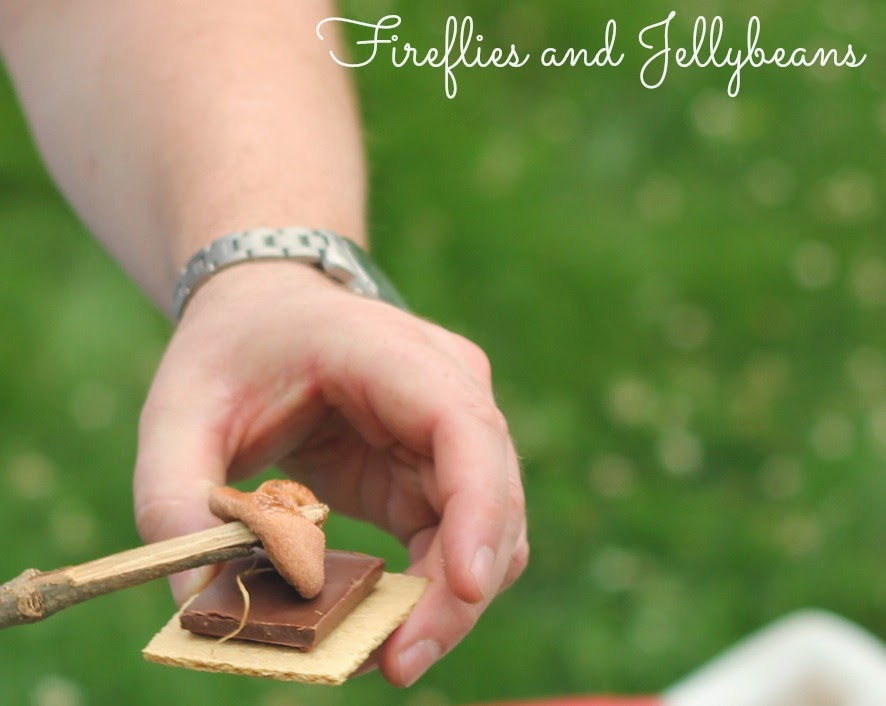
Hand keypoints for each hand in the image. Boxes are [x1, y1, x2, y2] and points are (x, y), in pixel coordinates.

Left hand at [133, 262, 527, 686]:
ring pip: (490, 528)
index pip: (464, 427)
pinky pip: (457, 538)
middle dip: (456, 589)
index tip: (465, 587)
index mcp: (389, 351)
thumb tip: (203, 607)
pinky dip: (429, 589)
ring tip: (377, 654)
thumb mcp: (177, 413)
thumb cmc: (229, 352)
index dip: (480, 507)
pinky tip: (379, 622)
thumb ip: (175, 501)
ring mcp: (452, 427)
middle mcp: (447, 385)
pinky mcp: (438, 468)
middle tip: (393, 663)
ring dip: (447, 600)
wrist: (264, 313)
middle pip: (490, 494)